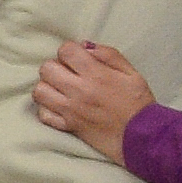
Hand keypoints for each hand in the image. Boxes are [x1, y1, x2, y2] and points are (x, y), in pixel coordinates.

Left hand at [33, 41, 153, 163]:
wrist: (141, 136)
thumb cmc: (138, 103)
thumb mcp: (131, 73)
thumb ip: (108, 55)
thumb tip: (84, 46)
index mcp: (96, 75)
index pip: (66, 51)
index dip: (70, 50)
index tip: (77, 58)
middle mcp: (79, 91)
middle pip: (47, 69)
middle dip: (56, 66)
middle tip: (68, 72)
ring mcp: (70, 110)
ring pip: (40, 91)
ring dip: (48, 86)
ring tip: (60, 88)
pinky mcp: (67, 126)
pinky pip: (43, 114)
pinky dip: (47, 108)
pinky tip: (59, 105)